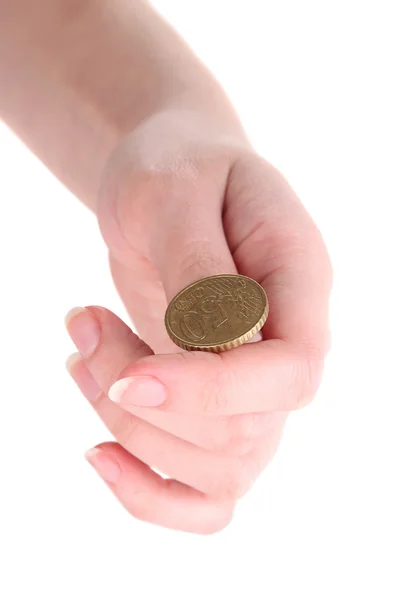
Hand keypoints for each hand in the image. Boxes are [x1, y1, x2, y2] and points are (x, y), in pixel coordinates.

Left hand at [66, 108, 331, 533]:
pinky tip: (98, 449)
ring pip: (217, 470)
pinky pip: (204, 492)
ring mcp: (252, 383)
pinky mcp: (211, 405)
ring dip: (131, 433)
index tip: (127, 378)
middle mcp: (286, 345)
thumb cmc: (176, 168)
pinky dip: (151, 493)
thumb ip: (201, 267)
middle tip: (81, 324)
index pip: (292, 373)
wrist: (169, 179)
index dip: (213, 392)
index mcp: (299, 283)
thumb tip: (215, 350)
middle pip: (244, 435)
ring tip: (78, 355)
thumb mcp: (174, 192)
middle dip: (144, 403)